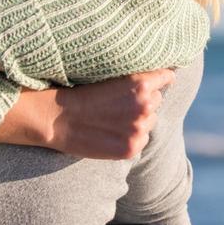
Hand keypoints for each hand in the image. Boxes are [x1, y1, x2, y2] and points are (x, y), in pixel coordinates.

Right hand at [0, 71, 175, 157]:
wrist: (57, 118)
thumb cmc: (80, 92)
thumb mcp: (111, 76)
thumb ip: (138, 78)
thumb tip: (164, 77)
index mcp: (141, 83)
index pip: (167, 77)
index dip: (159, 78)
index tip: (155, 81)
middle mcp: (145, 106)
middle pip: (157, 100)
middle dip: (144, 100)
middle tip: (119, 103)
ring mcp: (138, 129)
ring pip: (150, 121)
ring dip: (138, 120)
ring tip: (113, 118)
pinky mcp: (130, 148)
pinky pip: (142, 140)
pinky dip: (131, 138)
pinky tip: (112, 133)